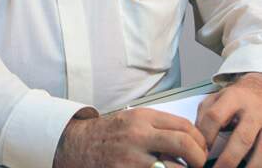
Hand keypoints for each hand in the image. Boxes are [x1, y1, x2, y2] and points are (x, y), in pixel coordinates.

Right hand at [53, 107, 207, 167]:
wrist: (79, 145)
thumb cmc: (111, 134)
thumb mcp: (134, 120)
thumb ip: (160, 126)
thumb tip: (192, 140)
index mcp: (143, 118)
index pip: (184, 126)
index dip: (200, 140)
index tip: (202, 149)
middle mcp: (139, 135)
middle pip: (184, 144)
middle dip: (199, 158)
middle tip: (199, 164)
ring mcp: (133, 158)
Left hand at [196, 72, 261, 167]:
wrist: (260, 89)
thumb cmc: (235, 98)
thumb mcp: (217, 97)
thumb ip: (205, 114)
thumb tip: (198, 140)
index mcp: (233, 97)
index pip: (215, 117)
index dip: (206, 136)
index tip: (201, 151)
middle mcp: (252, 110)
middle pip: (242, 138)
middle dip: (229, 159)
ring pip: (261, 150)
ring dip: (249, 167)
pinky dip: (259, 164)